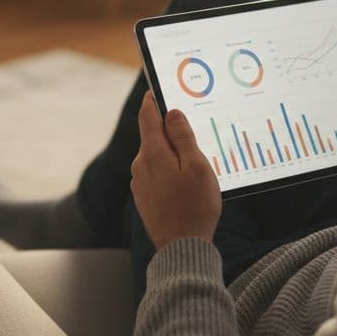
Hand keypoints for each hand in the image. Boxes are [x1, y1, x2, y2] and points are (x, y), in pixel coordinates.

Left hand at [130, 92, 221, 248]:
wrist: (182, 247)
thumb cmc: (195, 206)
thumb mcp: (197, 166)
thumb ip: (182, 136)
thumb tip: (171, 113)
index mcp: (152, 153)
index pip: (148, 115)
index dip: (154, 99)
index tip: (158, 88)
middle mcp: (140, 165)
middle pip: (153, 136)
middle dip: (170, 130)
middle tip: (193, 126)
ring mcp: (139, 182)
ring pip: (156, 156)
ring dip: (172, 153)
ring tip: (195, 162)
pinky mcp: (144, 197)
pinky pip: (156, 174)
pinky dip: (169, 170)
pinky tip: (186, 183)